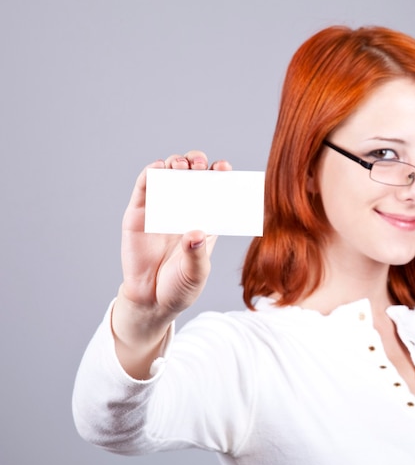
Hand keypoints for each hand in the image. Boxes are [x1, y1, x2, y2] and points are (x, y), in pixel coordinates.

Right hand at [113, 151, 231, 366]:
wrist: (151, 301)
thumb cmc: (180, 286)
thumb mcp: (196, 273)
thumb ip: (197, 254)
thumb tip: (196, 233)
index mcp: (205, 220)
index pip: (215, 191)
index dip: (220, 176)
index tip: (225, 168)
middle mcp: (184, 210)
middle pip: (192, 176)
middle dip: (198, 164)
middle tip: (201, 165)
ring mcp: (161, 209)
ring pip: (169, 176)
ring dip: (176, 163)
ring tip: (182, 165)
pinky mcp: (139, 214)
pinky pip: (143, 188)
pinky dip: (150, 174)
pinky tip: (158, 168)